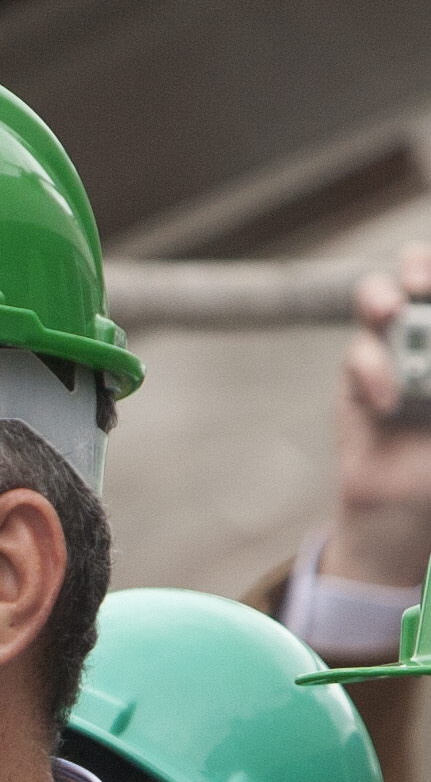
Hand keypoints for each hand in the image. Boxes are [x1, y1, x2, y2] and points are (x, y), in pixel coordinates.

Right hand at [326, 243, 430, 587]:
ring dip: (382, 299)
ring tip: (391, 311)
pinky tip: (388, 402)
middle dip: (420, 268)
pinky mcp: (358, 381)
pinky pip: (358, 356)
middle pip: (420, 277)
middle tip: (421, 281)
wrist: (407, 513)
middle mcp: (430, 337)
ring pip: (380, 302)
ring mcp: (393, 353)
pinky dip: (372, 372)